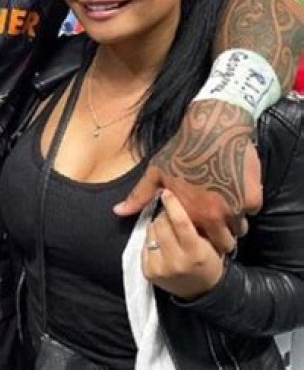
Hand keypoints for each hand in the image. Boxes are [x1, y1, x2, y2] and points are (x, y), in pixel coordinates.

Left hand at [114, 100, 261, 254]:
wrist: (214, 126)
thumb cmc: (182, 149)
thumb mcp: (156, 171)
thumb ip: (139, 196)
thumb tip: (118, 212)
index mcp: (188, 215)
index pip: (196, 242)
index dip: (197, 236)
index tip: (197, 226)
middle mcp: (212, 216)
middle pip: (223, 242)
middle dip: (219, 234)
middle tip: (215, 218)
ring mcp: (235, 208)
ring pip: (239, 228)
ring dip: (233, 220)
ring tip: (225, 203)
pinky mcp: (253, 199)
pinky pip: (251, 210)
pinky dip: (246, 203)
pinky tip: (236, 188)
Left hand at [142, 190, 223, 299]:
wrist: (201, 292)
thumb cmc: (208, 260)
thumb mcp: (210, 242)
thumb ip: (195, 224)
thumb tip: (176, 200)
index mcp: (195, 252)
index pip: (180, 222)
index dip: (172, 204)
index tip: (167, 192)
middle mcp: (176, 261)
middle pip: (162, 224)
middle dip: (165, 214)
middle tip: (170, 213)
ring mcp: (160, 268)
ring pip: (151, 231)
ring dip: (157, 224)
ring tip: (167, 227)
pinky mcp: (148, 272)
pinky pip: (145, 243)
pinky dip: (151, 237)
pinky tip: (161, 240)